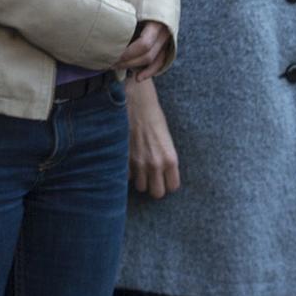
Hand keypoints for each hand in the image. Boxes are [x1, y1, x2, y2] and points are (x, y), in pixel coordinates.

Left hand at [112, 20, 172, 81]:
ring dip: (134, 67)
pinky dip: (149, 71)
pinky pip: (160, 61)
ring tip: (116, 68)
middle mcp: (165, 32)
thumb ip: (126, 9)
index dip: (128, 52)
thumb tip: (109, 20)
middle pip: (147, 55)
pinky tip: (137, 78)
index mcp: (158, 22)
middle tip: (108, 61)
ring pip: (154, 60)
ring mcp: (167, 39)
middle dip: (126, 61)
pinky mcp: (166, 42)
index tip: (111, 54)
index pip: (144, 44)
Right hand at [125, 76, 178, 198]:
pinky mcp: (124, 159)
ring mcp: (138, 163)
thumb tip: (162, 172)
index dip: (168, 182)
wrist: (134, 102)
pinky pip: (127, 177)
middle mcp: (155, 164)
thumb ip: (165, 158)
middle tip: (152, 177)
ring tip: (140, 167)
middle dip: (154, 186)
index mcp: (170, 158)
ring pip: (140, 187)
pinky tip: (129, 161)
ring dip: (140, 179)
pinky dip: (127, 172)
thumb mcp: (166, 138)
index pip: (172, 187)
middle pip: (157, 193)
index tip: (165, 177)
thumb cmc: (152, 116)